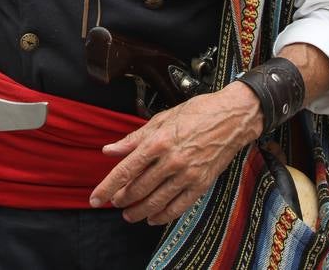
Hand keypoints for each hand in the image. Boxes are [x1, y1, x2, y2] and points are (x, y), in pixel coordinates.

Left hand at [89, 81, 262, 225]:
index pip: (126, 169)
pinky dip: (163, 215)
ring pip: (156, 201)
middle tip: (114, 202)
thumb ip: (134, 138)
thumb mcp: (162, 118)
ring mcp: (187, 174)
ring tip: (128, 214)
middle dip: (122, 199)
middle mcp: (171, 160)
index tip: (96, 198)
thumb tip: (110, 150)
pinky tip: (153, 217)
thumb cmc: (198, 112)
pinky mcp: (201, 184)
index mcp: (159, 141)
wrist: (232, 117)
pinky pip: (178, 207)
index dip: (108, 186)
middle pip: (139, 188)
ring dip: (139, 211)